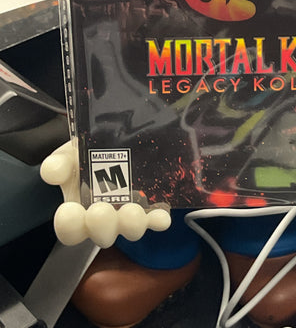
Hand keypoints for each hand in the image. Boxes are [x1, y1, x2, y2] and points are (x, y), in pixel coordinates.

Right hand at [40, 141, 170, 247]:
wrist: (113, 142)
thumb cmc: (84, 156)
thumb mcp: (67, 155)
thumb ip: (59, 163)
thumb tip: (52, 171)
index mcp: (78, 211)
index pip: (69, 229)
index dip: (68, 226)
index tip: (69, 212)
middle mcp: (104, 218)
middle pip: (102, 235)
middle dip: (101, 226)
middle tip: (100, 211)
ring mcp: (128, 215)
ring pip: (131, 230)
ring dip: (131, 223)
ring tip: (131, 210)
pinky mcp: (151, 208)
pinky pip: (157, 219)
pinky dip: (159, 220)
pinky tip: (162, 216)